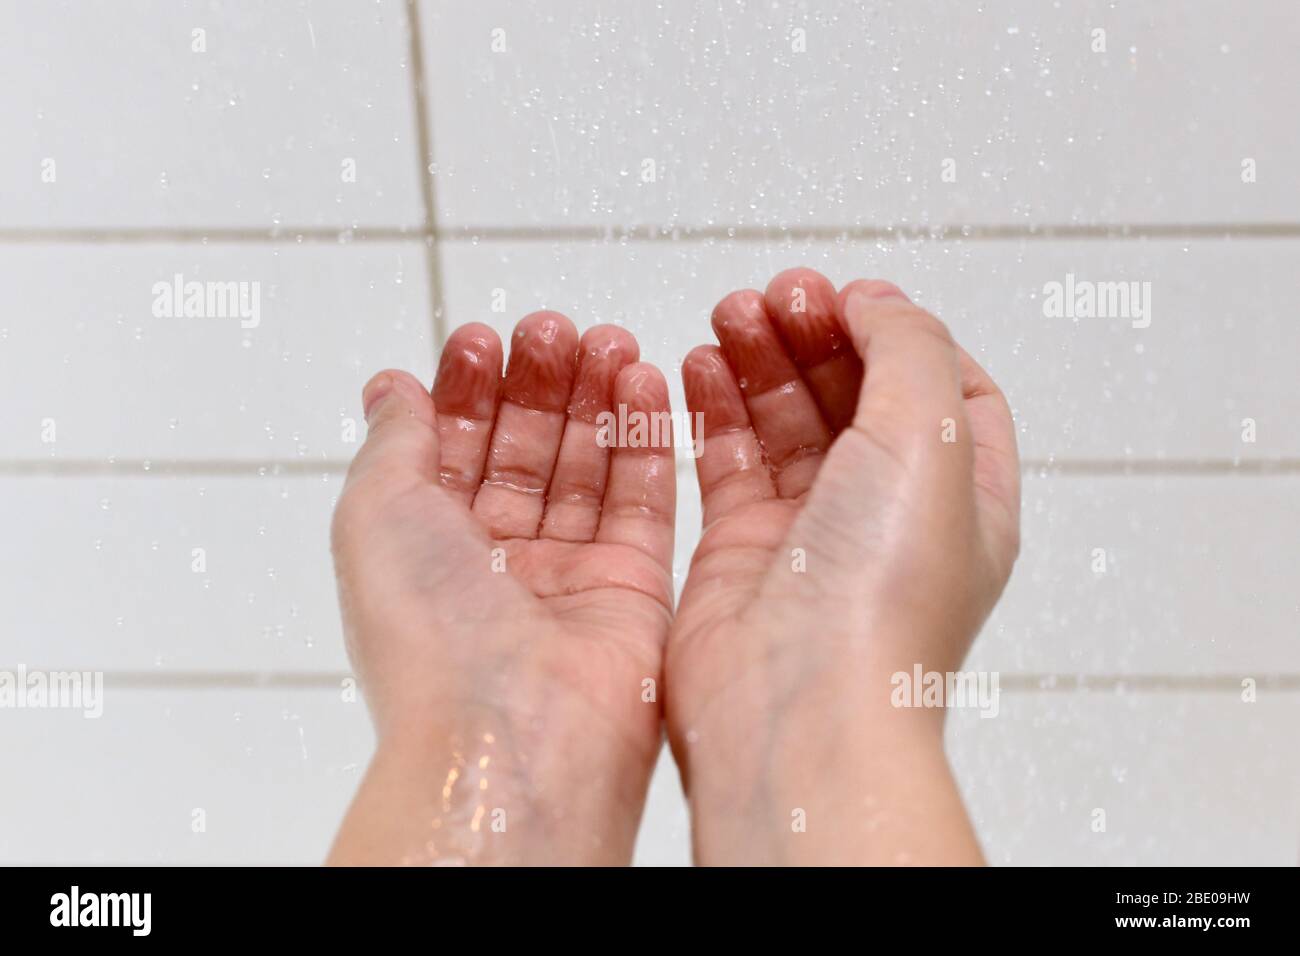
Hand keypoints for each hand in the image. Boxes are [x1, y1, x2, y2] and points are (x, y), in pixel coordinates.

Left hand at [328, 315, 674, 864]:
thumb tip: (392, 388)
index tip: (484, 339)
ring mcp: (569, 574)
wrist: (511, 730)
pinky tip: (642, 381)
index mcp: (429, 548)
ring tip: (605, 339)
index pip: (453, 450)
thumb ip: (393, 441)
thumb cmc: (426, 631)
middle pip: (524, 451)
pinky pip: (644, 499)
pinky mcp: (635, 585)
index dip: (467, 391)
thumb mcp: (374, 513)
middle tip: (551, 329)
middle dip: (537, 384)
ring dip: (595, 398)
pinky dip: (645, 438)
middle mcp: (498, 562)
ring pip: (586, 466)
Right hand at [667, 268, 1019, 863]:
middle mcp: (888, 516)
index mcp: (961, 498)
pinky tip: (698, 364)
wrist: (796, 708)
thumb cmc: (880, 603)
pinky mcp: (741, 550)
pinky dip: (714, 406)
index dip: (900, 335)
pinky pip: (726, 458)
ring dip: (760, 359)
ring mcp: (813, 533)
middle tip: (776, 296)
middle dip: (817, 334)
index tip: (850, 299)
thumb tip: (875, 303)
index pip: (945, 393)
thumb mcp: (930, 438)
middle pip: (856, 395)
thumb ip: (908, 348)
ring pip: (786, 420)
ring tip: (729, 315)